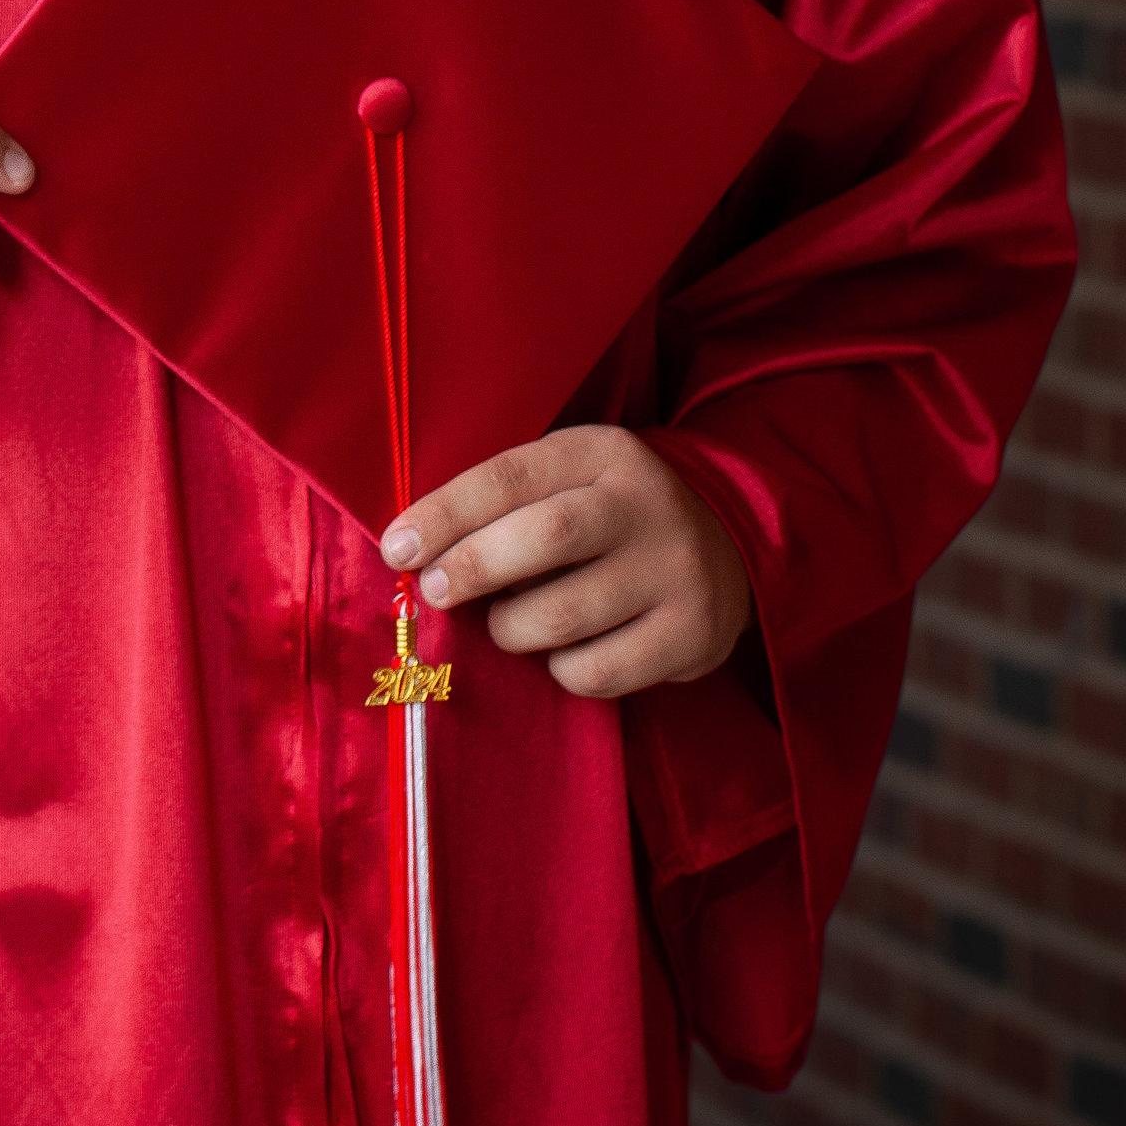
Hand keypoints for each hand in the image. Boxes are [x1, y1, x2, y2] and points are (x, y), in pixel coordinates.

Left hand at [377, 425, 752, 699]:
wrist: (728, 545)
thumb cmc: (607, 516)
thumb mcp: (566, 480)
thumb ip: (500, 503)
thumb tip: (412, 552)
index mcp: (602, 453)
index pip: (511, 476)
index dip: (445, 514)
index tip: (397, 547)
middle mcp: (646, 505)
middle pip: (544, 537)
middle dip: (474, 567)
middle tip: (438, 590)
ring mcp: (677, 572)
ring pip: (563, 615)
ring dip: (511, 629)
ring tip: (509, 623)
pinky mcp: (693, 635)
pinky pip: (596, 671)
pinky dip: (559, 670)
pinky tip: (563, 652)